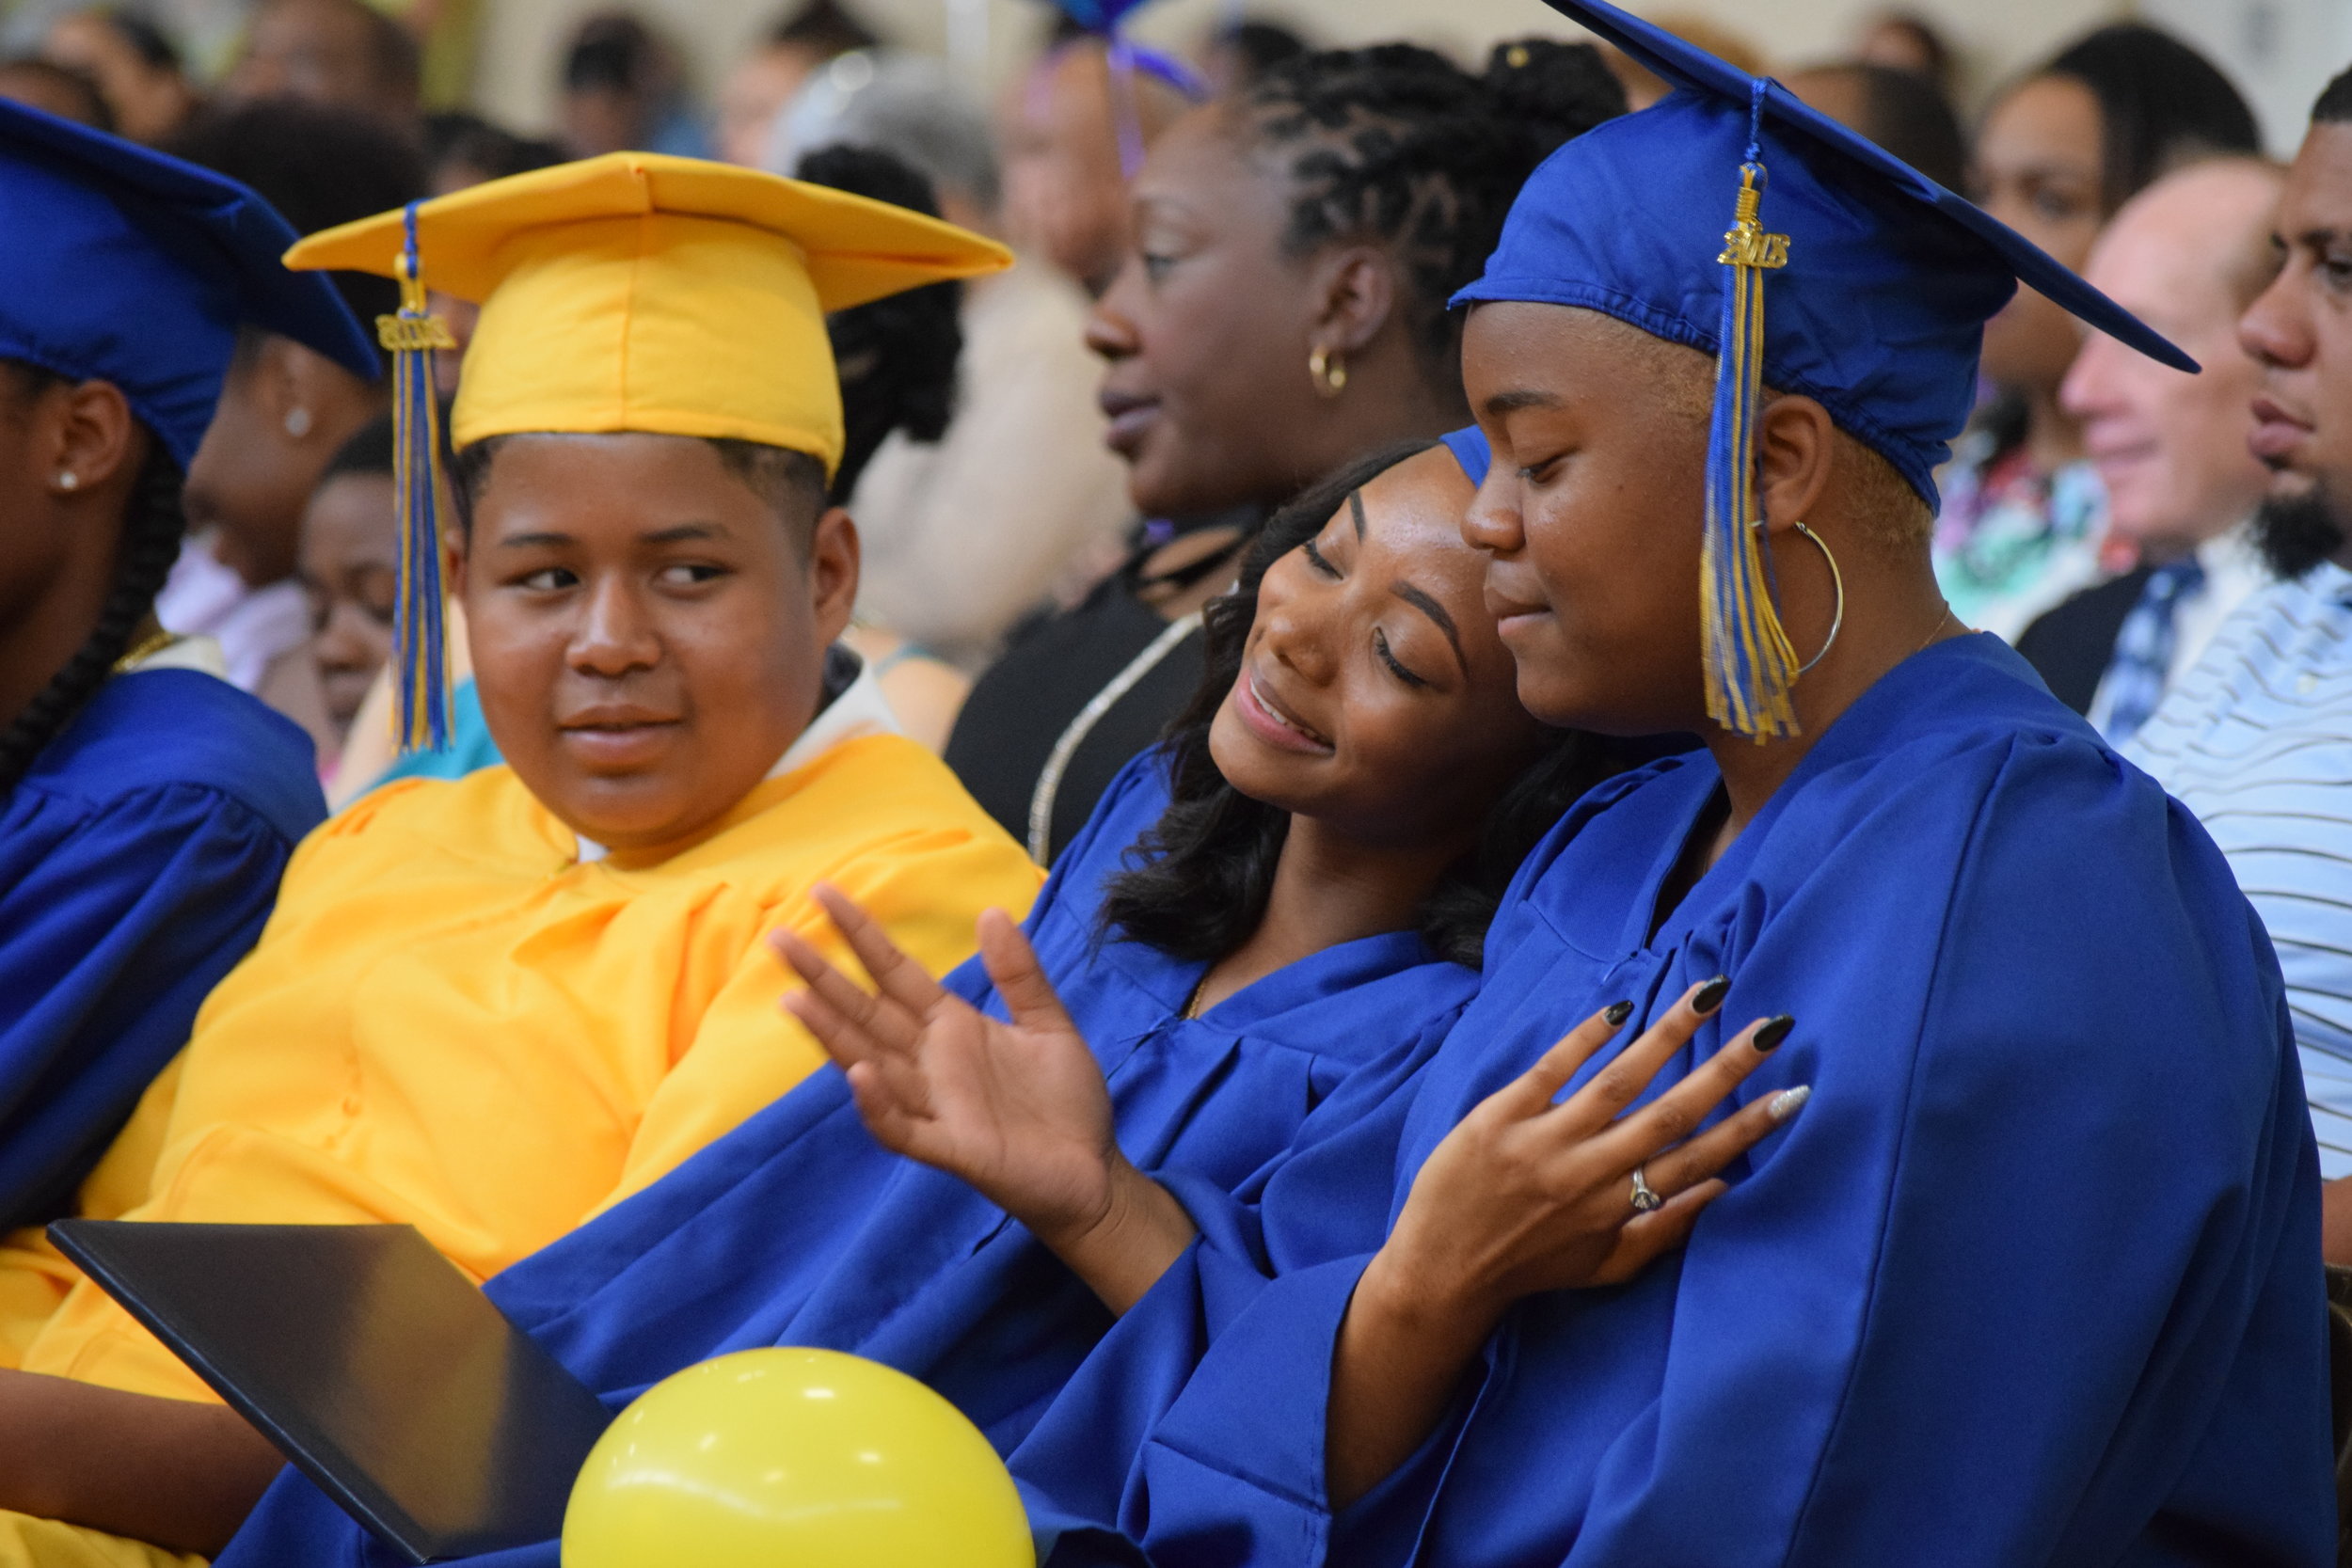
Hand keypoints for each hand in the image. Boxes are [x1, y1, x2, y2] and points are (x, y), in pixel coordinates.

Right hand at [773, 887, 1121, 1247]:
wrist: (1093, 1171)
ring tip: (793, 1001)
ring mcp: (937, 1106)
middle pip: (867, 1013)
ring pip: (871, 1064)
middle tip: (777, 940)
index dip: (860, 935)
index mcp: (951, 1027)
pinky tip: (860, 1075)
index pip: (894, 972)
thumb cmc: (1064, 1101)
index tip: (823, 892)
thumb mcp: (1047, 1023)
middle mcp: (932, 1062)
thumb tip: (991, 911)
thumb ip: (1018, 973)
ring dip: (833, 1036)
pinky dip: (879, 1106)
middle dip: (822, 978)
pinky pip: (904, 1129)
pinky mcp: (954, 1149)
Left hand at [1325, 980, 1807, 1506]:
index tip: (1794, 1092)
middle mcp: (1588, 1173)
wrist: (1440, 1271)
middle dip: (1726, 1069)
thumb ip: (1666, 1229)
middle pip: (1670, 1112)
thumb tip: (1725, 1189)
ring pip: (1618, 1081)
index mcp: (1619, 1208)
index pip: (1698, 1159)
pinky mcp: (1498, 1119)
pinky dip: (1584, 1039)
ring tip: (1709, 995)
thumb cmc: (1532, 1267)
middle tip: (1770, 1028)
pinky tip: (1620, 1010)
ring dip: (1668, 1036)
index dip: (1749, 1127)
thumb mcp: (1607, 1267)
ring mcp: (1543, 1142)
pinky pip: (1549, 1071)